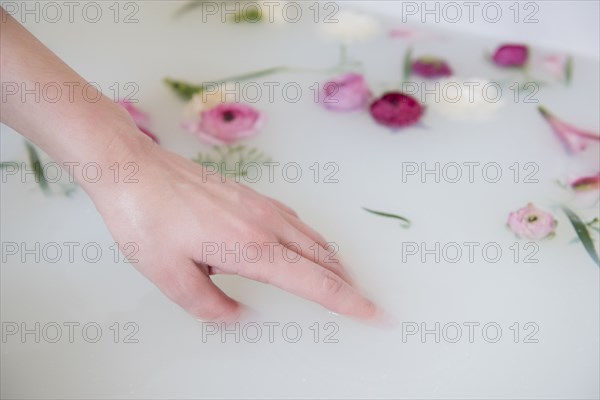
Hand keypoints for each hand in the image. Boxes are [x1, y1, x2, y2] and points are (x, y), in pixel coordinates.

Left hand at [87, 132, 378, 321]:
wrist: (134, 168)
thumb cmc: (146, 219)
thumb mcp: (171, 276)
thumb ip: (211, 305)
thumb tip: (240, 315)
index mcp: (252, 248)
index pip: (316, 282)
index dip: (350, 302)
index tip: (376, 314)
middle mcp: (266, 224)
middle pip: (324, 259)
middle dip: (350, 286)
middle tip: (368, 304)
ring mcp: (261, 206)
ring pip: (313, 238)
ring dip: (334, 263)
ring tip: (345, 282)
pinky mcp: (251, 195)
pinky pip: (297, 222)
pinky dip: (314, 242)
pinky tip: (308, 247)